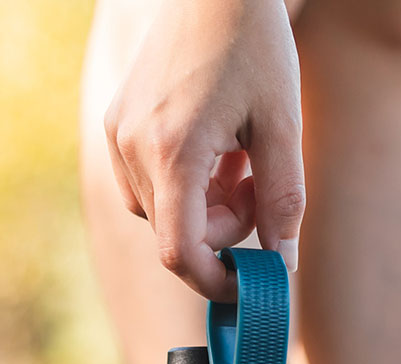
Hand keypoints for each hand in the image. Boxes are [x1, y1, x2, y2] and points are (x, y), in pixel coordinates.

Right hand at [103, 0, 303, 300]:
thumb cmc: (253, 43)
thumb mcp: (282, 126)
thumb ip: (284, 202)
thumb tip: (284, 264)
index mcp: (174, 152)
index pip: (179, 253)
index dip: (214, 281)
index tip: (247, 283)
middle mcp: (133, 148)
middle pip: (176, 234)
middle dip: (223, 229)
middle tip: (257, 186)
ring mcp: (118, 136)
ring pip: (161, 214)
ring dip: (205, 207)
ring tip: (237, 159)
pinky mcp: (116, 125)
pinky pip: (147, 186)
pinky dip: (185, 185)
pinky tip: (213, 148)